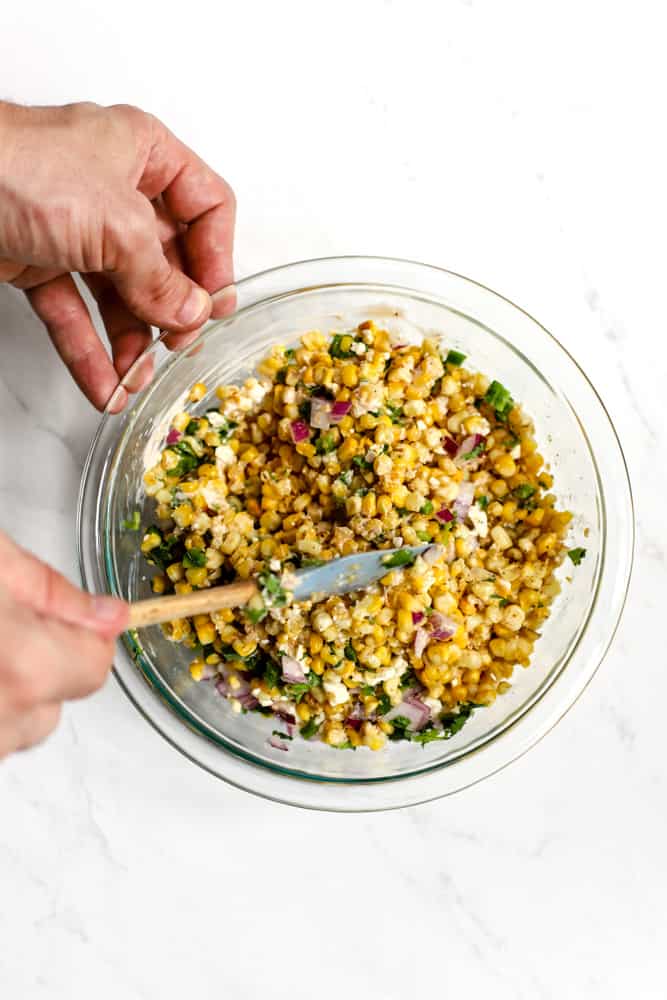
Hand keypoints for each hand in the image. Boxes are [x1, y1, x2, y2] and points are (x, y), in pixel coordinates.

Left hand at [0, 101, 235, 410]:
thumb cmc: (18, 167)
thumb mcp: (116, 223)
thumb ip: (161, 276)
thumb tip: (192, 311)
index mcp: (143, 154)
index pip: (207, 207)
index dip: (218, 258)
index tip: (215, 304)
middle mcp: (114, 189)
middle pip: (166, 260)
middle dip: (172, 311)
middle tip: (179, 345)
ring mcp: (76, 229)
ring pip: (120, 296)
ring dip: (131, 344)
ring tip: (136, 379)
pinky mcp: (38, 262)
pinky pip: (76, 314)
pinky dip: (90, 353)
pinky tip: (105, 386)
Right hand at [0, 532, 127, 758]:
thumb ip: (52, 591)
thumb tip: (108, 616)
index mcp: (25, 664)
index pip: (95, 666)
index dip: (80, 635)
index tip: (61, 616)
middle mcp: (2, 716)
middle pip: (53, 703)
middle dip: (35, 665)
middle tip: (2, 624)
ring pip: (15, 725)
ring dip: (5, 691)